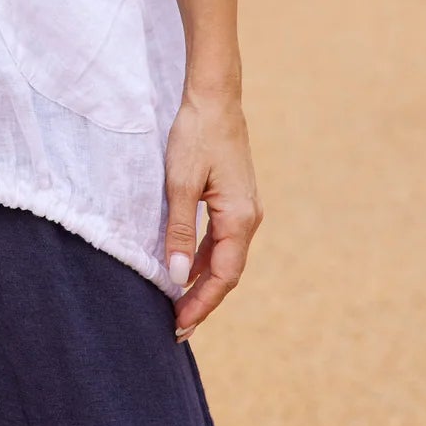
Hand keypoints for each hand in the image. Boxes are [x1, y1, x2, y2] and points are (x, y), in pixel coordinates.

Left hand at [163, 90, 262, 340]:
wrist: (215, 99)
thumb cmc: (196, 136)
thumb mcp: (179, 184)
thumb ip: (179, 231)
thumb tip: (178, 276)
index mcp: (239, 219)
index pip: (223, 276)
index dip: (201, 304)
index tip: (179, 325)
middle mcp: (249, 219)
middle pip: (227, 273)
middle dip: (203, 301)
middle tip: (177, 327)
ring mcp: (244, 209)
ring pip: (225, 258)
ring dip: (203, 283)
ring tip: (179, 306)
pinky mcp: (235, 201)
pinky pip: (222, 240)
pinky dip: (205, 259)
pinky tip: (187, 270)